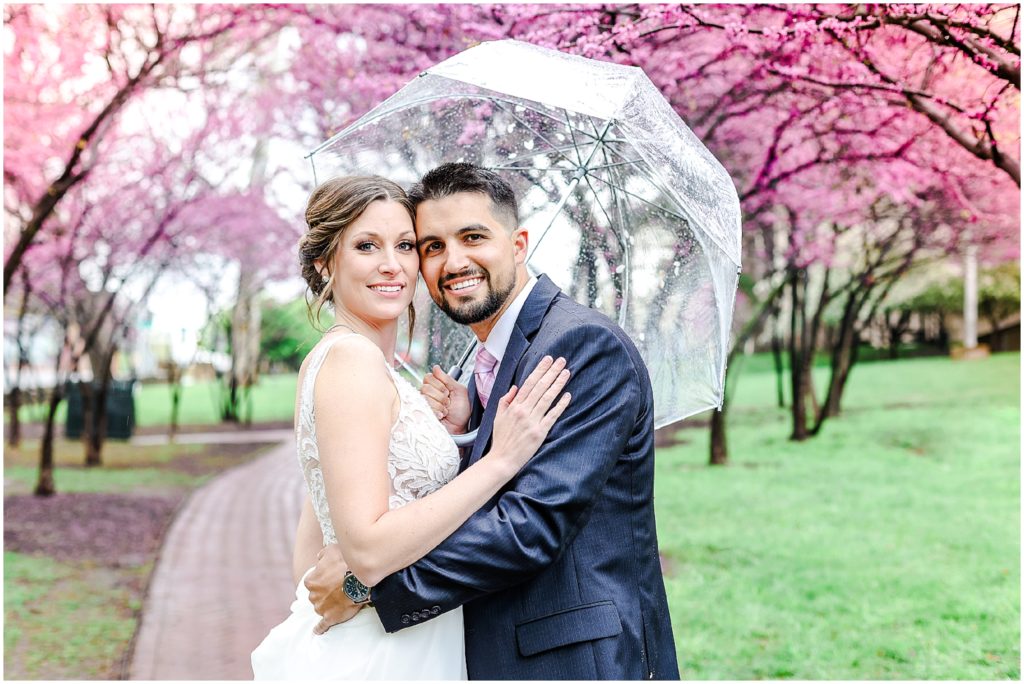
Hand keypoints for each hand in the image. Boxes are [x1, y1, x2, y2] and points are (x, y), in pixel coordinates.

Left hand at [304, 544, 362, 634]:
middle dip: (325, 593)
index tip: (332, 578)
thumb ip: (322, 554)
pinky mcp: (330, 618)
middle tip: (338, 588)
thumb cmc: (346, 563)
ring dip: (327, 605)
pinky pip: (322, 625)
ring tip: (340, 601)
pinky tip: (317, 631)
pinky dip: (319, 628)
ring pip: (321, 608)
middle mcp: (313, 595)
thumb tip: (318, 558)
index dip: (323, 579)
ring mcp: (321, 608)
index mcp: (311, 581)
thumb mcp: (332, 550)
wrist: (359, 579)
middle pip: (317, 595)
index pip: (313, 581)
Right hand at [421, 365, 469, 433]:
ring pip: (425, 398)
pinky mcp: (422, 414)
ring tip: (446, 410)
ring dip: (440, 405)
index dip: (439, 384)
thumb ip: (447, 379)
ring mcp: (423, 404)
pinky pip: (425, 408)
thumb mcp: (459, 391)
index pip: (428, 377)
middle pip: (425, 387)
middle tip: (448, 402)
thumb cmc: (461, 411)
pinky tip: (442, 415)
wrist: (460, 427)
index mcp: (436, 386)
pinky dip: (437, 412)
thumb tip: (436, 367)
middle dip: (440, 396)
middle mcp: (427, 394)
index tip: (448, 391)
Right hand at [489, 356, 570, 472]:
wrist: (503, 459)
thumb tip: (515, 387)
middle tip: (561, 361)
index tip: (548, 360)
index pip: (529, 383)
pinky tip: (567, 395)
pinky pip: (552, 416)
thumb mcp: (498, 416)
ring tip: (566, 373)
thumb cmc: (501, 439)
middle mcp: (523, 411)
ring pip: (547, 398)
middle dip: (551, 372)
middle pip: (540, 387)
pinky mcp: (540, 432)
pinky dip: (560, 405)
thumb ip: (505, 400)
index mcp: (514, 406)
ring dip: (558, 384)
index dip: (539, 370)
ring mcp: (532, 421)